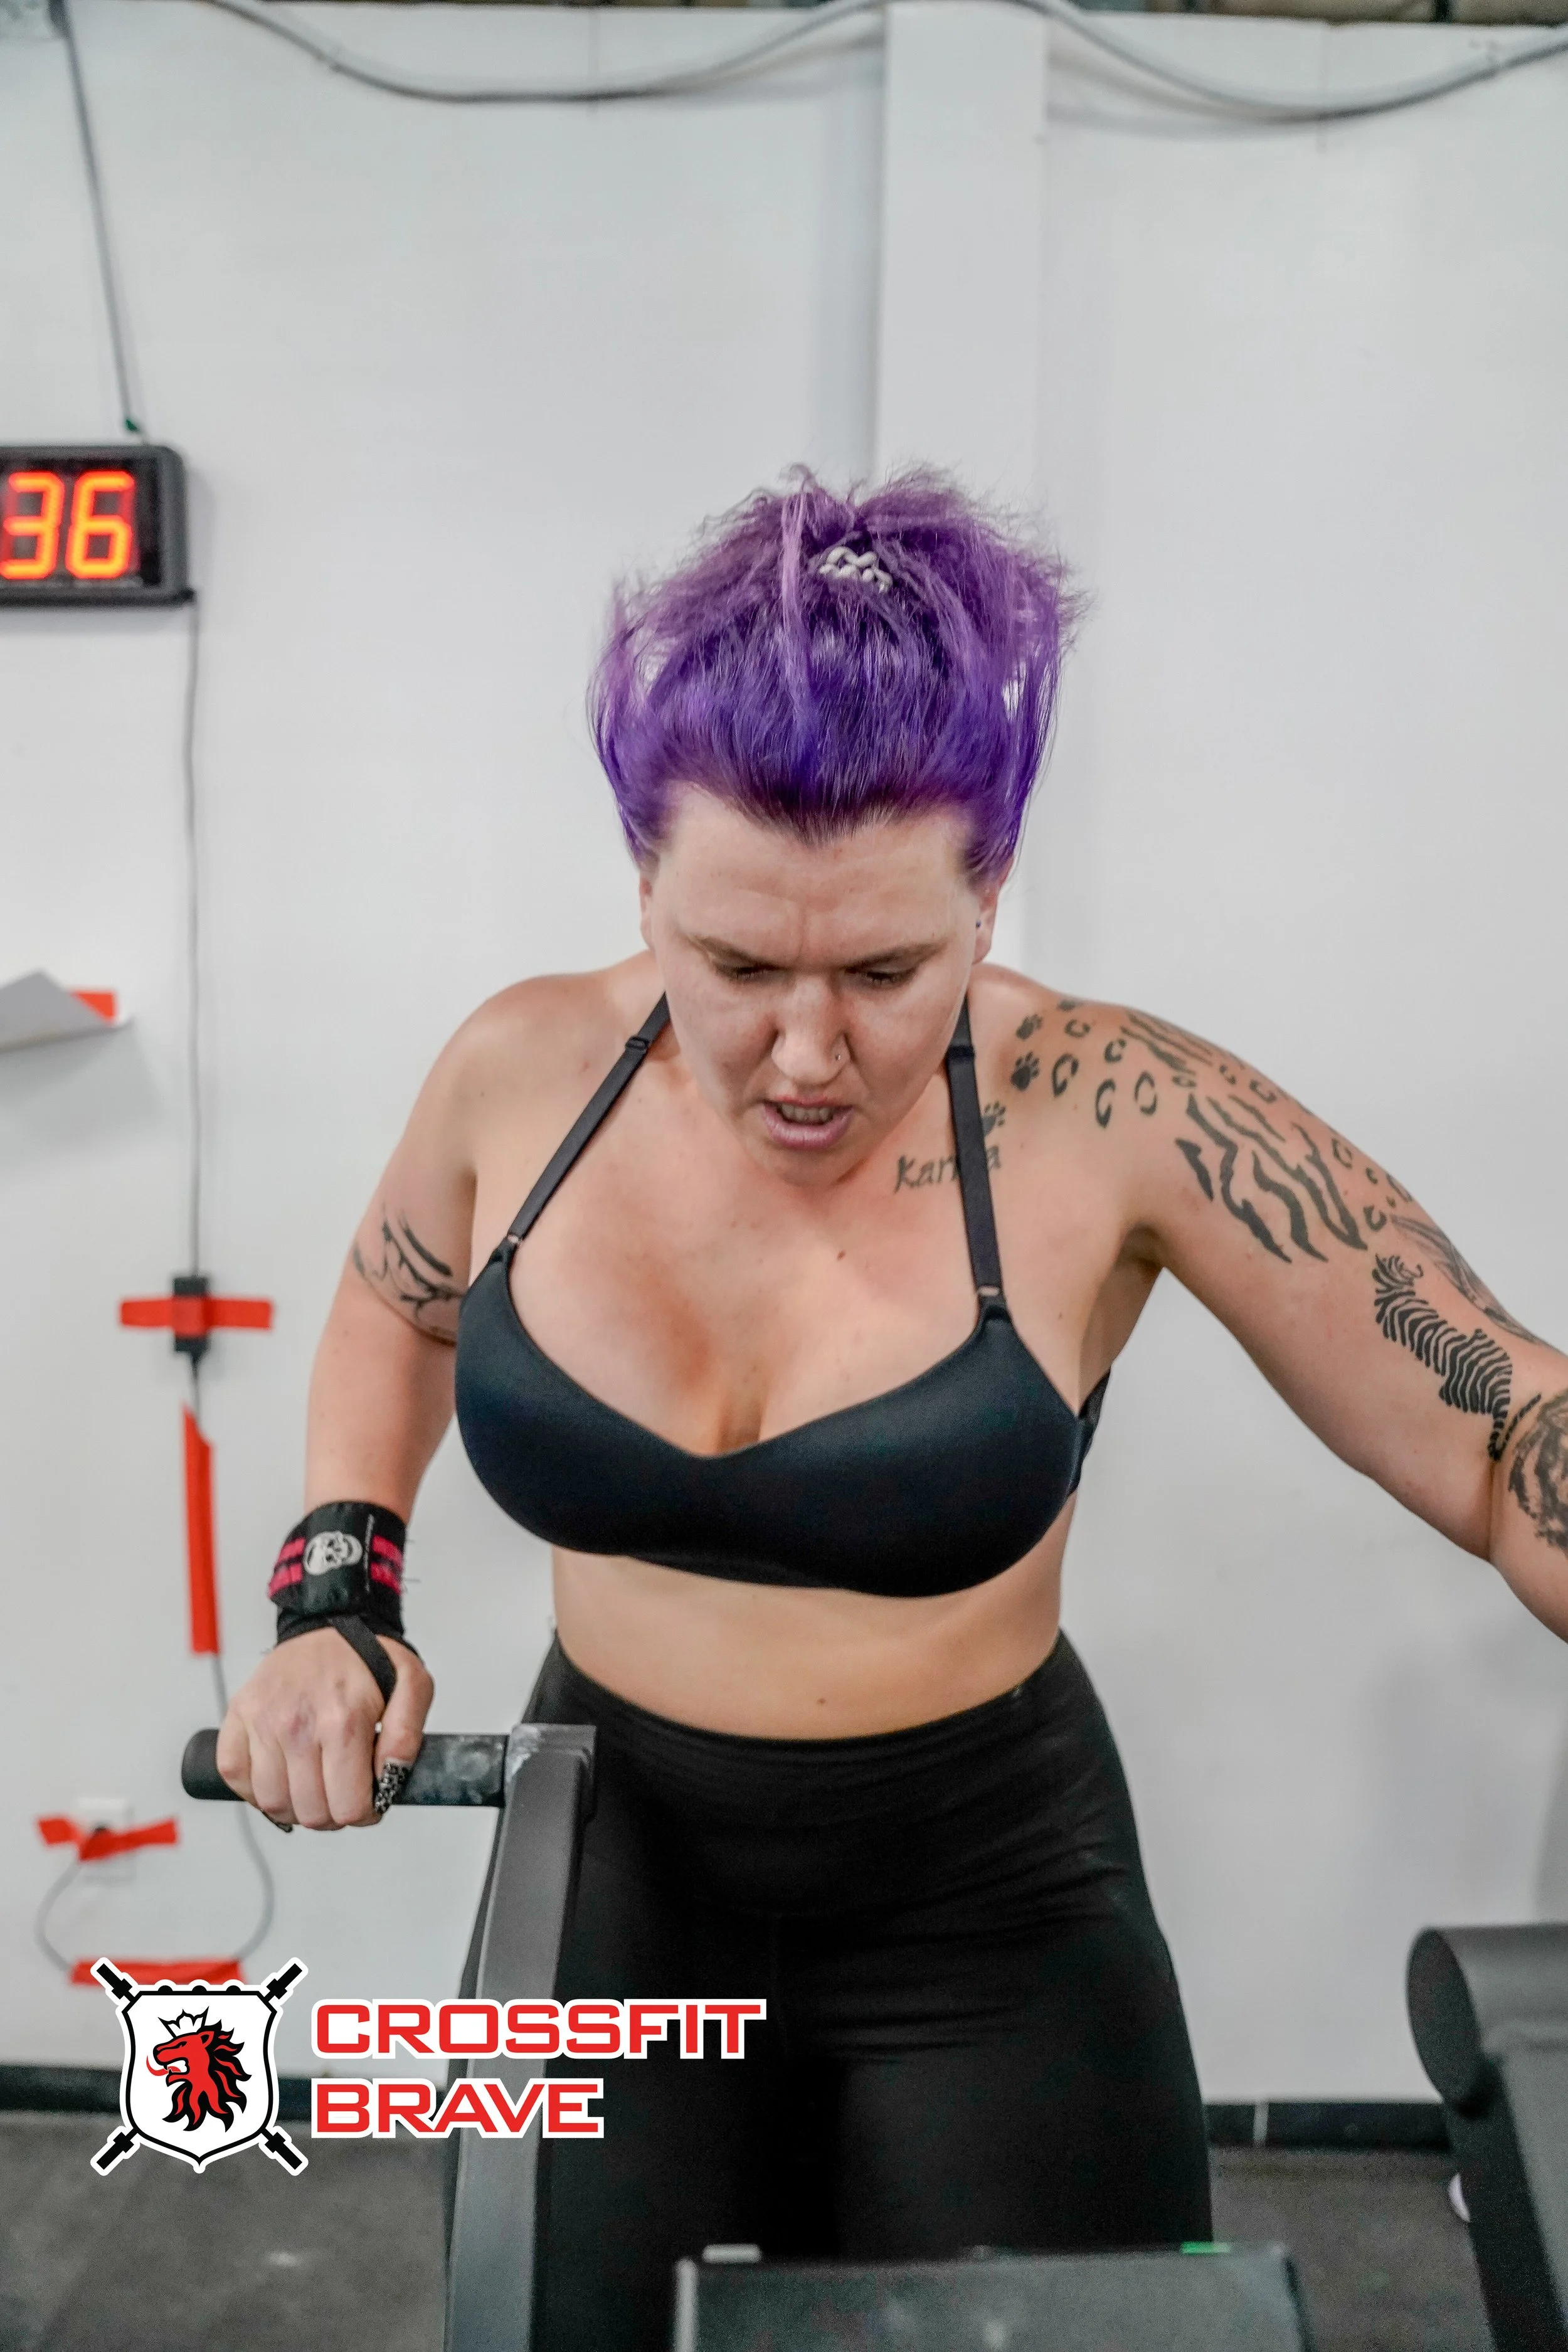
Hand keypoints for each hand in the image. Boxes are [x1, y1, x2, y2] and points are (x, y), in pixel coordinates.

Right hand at [215, 1629, 434, 1829]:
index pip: (347, 1807)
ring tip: (312, 1788)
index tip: (366, 1801)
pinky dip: (254, 1788)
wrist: (329, 1623)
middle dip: (332, 1814)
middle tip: (341, 1795)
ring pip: (272, 1801)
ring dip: (295, 1807)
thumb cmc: (369, 1660)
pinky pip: (234, 1775)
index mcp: (342, 1722)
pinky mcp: (239, 1715)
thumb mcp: (413, 1686)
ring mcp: (262, 1720)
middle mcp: (297, 1724)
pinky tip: (280, 1777)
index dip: (363, 1814)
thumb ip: (408, 1735)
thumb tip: (389, 1779)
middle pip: (310, 1812)